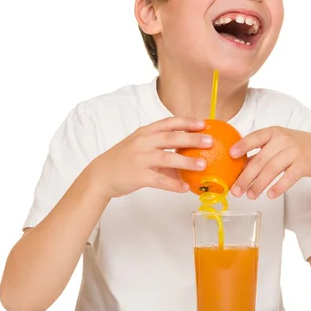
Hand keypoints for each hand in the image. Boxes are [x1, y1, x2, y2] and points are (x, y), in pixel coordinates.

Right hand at [90, 117, 212, 198]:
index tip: (203, 123)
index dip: (187, 122)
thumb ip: (162, 150)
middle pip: (171, 138)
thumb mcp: (141, 148)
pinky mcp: (138, 176)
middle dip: (192, 138)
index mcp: (145, 133)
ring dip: (186, 161)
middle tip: (210, 141)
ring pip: (167, 158)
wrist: (100, 175)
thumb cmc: (123, 160)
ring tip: (203, 165)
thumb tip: (188, 155)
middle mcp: (142, 143)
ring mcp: (139, 159)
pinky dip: (173, 184)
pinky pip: (159, 180)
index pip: (169, 123)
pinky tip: (185, 188)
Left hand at [229, 127, 310, 198]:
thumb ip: (259, 153)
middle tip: (236, 191)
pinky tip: (270, 195)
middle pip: (261, 159)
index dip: (243, 145)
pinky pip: (288, 178)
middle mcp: (283, 140)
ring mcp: (294, 152)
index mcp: (273, 132)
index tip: (231, 154)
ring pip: (272, 170)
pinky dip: (278, 187)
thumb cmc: (293, 147)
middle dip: (246, 177)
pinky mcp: (304, 165)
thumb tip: (236, 167)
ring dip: (259, 185)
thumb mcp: (276, 144)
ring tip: (250, 195)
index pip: (255, 137)